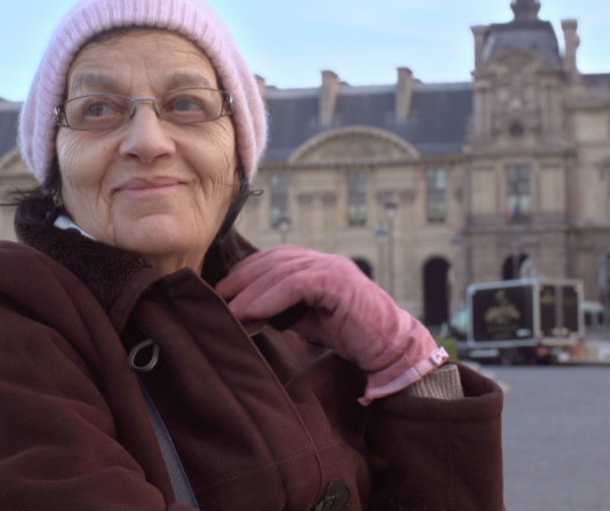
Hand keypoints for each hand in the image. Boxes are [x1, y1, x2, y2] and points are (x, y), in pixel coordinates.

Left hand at [215, 245, 446, 403]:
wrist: (392, 350)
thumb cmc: (355, 338)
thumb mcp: (311, 321)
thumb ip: (286, 310)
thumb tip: (247, 312)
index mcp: (320, 266)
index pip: (275, 258)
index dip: (246, 272)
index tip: (223, 292)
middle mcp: (325, 260)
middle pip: (273, 260)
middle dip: (242, 278)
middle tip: (217, 299)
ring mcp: (334, 268)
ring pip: (280, 270)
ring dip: (250, 292)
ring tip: (230, 311)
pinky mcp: (338, 282)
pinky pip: (296, 283)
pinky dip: (269, 297)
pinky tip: (252, 312)